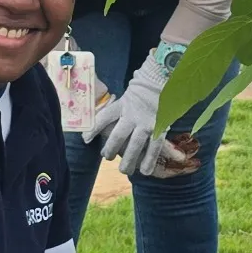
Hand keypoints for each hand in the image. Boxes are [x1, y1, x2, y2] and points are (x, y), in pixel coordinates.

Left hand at [85, 50, 173, 175]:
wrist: (165, 81)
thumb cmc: (144, 89)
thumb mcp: (128, 94)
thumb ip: (118, 106)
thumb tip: (104, 117)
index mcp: (123, 104)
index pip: (104, 117)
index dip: (93, 129)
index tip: (85, 139)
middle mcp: (133, 115)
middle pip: (118, 136)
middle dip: (110, 149)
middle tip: (107, 158)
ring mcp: (147, 123)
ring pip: (135, 145)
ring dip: (128, 160)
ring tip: (124, 170)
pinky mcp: (160, 128)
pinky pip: (154, 147)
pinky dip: (149, 160)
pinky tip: (145, 171)